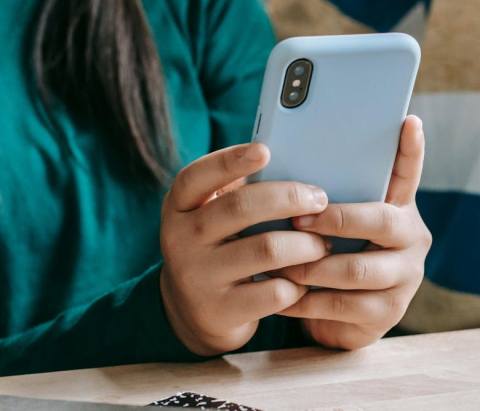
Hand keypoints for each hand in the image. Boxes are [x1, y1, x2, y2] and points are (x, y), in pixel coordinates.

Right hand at [159, 143, 329, 355]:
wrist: (193, 310)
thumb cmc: (216, 249)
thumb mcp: (211, 220)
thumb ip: (237, 196)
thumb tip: (295, 169)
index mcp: (179, 207)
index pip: (196, 176)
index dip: (230, 160)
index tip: (266, 150)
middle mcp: (181, 239)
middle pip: (241, 207)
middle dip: (290, 198)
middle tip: (319, 200)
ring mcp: (198, 277)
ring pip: (268, 249)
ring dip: (307, 244)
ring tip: (323, 244)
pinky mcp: (220, 310)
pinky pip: (275, 291)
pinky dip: (300, 283)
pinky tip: (305, 279)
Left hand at [271, 115, 431, 349]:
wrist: (335, 315)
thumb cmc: (327, 257)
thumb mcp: (328, 228)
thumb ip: (320, 204)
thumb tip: (280, 171)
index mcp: (397, 209)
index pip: (406, 175)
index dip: (409, 150)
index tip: (406, 121)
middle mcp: (410, 239)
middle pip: (380, 222)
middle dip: (334, 220)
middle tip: (297, 221)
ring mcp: (404, 277)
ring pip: (356, 270)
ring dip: (309, 266)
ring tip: (276, 263)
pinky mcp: (389, 313)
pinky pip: (341, 305)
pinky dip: (304, 300)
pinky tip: (282, 295)